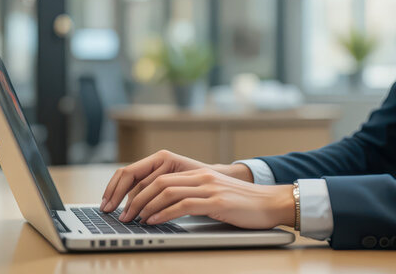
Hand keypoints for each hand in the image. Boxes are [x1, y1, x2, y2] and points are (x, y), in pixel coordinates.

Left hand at [118, 167, 294, 228]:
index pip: (160, 176)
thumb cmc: (244, 205)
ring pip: (166, 192)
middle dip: (135, 198)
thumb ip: (194, 197)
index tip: (125, 204)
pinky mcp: (216, 202)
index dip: (139, 190)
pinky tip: (154, 221)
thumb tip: (167, 209)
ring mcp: (209, 188)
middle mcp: (201, 177)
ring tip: (135, 219)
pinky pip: (182, 205)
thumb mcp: (214, 196)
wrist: (271, 203)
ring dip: (146, 207)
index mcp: (199, 174)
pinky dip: (163, 213)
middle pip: (158, 182)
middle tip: (123, 214)